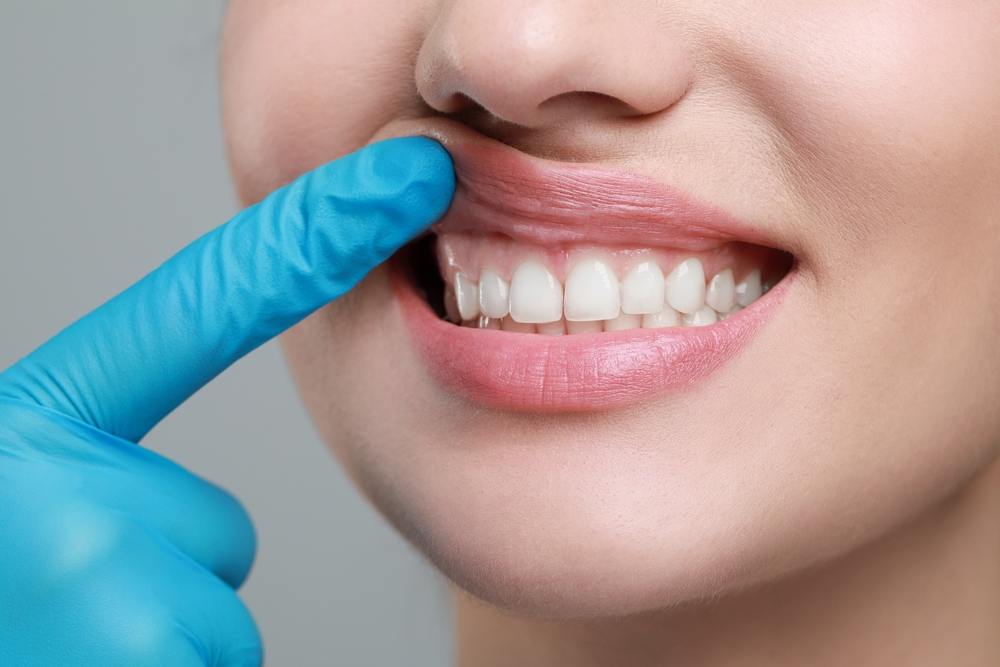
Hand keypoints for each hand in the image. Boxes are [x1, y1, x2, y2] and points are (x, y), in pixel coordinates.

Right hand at [0, 137, 453, 665]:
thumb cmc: (2, 599)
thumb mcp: (26, 516)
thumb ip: (110, 488)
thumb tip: (206, 540)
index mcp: (30, 426)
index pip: (201, 307)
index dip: (318, 238)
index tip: (416, 175)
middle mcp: (48, 478)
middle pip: (221, 530)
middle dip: (171, 576)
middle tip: (72, 602)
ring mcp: (86, 565)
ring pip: (221, 612)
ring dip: (159, 644)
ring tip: (69, 653)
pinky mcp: (125, 651)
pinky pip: (218, 663)